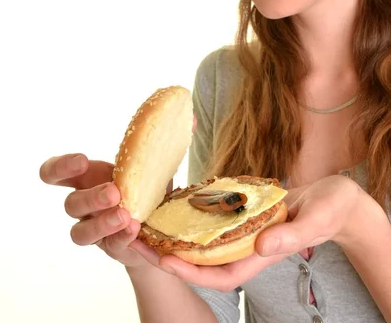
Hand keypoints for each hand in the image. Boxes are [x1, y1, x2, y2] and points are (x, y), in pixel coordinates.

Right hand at [39, 153, 159, 267]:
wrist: (161, 219)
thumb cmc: (143, 184)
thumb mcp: (139, 166)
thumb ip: (137, 154)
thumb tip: (148, 130)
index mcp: (85, 179)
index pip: (53, 173)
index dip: (60, 167)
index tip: (82, 161)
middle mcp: (83, 206)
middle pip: (71, 204)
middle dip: (91, 198)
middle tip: (114, 193)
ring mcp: (94, 229)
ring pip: (81, 233)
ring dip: (102, 224)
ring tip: (124, 216)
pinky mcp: (112, 248)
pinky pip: (111, 245)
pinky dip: (122, 237)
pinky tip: (134, 228)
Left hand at [144, 174, 361, 291]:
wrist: (335, 200)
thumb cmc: (331, 210)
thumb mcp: (315, 220)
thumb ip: (290, 235)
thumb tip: (260, 247)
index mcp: (261, 254)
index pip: (220, 275)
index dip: (191, 271)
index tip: (163, 260)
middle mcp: (248, 246)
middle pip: (204, 260)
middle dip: (172, 255)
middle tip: (140, 241)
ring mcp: (245, 232)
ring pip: (205, 241)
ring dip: (178, 234)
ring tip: (149, 223)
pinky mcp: (244, 215)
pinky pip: (214, 220)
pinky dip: (195, 216)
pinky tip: (177, 203)